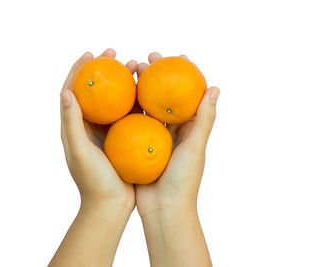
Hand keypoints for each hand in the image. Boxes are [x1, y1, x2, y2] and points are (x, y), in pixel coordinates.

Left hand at [50, 49, 137, 266]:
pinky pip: (129, 115)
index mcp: (74, 128)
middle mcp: (88, 127)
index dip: (79, 69)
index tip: (92, 54)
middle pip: (95, 91)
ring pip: (114, 100)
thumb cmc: (93, 182)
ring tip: (136, 66)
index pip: (72, 91)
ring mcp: (106, 132)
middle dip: (105, 70)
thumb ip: (71, 123)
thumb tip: (66, 92)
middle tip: (118, 54)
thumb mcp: (80, 152)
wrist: (110, 206)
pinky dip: (136, 100)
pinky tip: (149, 92)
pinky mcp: (122, 140)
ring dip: (123, 81)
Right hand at [135, 52, 219, 216]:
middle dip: (157, 76)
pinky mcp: (137, 147)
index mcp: (189, 129)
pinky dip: (125, 109)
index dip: (184, 74)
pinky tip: (115, 96)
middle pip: (164, 96)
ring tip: (130, 70)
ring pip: (146, 107)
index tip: (177, 55)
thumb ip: (204, 119)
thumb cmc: (183, 181)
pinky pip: (130, 123)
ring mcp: (153, 139)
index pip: (188, 95)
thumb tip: (214, 87)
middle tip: (147, 58)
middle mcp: (172, 131)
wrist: (163, 210)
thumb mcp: (195, 148)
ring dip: (139, 88)